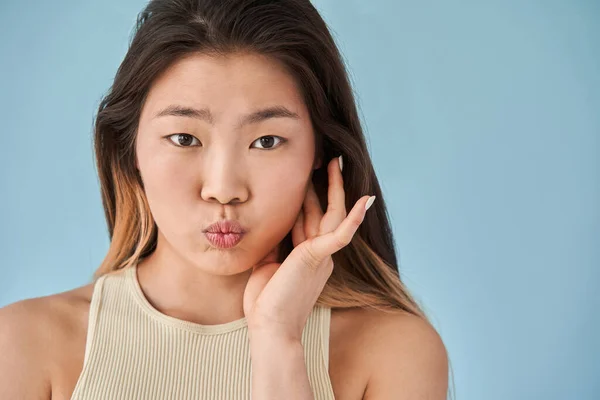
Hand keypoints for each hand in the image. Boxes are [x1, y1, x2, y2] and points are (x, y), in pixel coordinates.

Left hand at [243, 156, 374, 340]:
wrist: (270, 327)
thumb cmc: (266, 302)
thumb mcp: (267, 264)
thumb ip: (275, 244)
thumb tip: (271, 225)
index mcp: (307, 255)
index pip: (308, 218)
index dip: (307, 196)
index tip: (303, 175)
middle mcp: (318, 252)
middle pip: (322, 210)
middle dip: (322, 185)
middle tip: (324, 159)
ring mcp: (321, 254)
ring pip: (332, 214)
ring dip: (335, 188)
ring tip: (334, 163)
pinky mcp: (318, 256)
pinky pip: (342, 233)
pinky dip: (355, 216)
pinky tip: (366, 199)